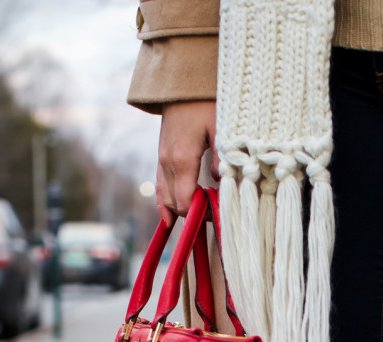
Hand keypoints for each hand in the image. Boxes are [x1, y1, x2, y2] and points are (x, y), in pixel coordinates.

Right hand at [156, 101, 218, 225]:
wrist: (181, 84)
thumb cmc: (204, 103)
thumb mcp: (221, 129)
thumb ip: (222, 159)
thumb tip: (223, 184)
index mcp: (183, 160)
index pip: (186, 203)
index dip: (201, 214)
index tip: (218, 213)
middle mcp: (168, 163)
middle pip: (175, 204)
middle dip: (193, 214)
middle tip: (214, 213)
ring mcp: (162, 160)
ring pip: (165, 197)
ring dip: (180, 209)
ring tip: (198, 216)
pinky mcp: (162, 156)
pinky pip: (160, 186)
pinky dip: (165, 201)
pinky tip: (170, 215)